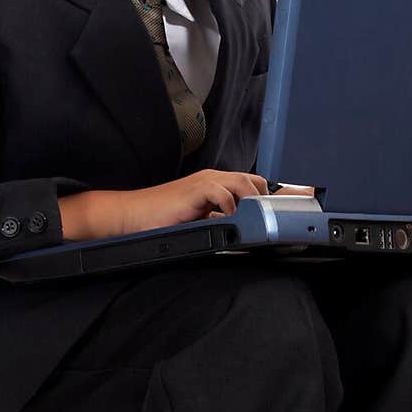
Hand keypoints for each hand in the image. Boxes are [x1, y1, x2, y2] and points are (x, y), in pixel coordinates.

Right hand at [123, 169, 270, 232]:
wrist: (134, 215)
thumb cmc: (162, 219)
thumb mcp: (199, 221)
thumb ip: (219, 221)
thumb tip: (242, 233)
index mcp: (216, 184)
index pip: (251, 184)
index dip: (267, 198)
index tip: (278, 215)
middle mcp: (214, 178)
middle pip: (255, 180)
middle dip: (265, 200)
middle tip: (267, 222)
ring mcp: (205, 182)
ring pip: (244, 182)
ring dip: (252, 202)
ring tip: (252, 222)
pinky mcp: (195, 190)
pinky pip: (223, 192)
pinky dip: (231, 208)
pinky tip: (228, 222)